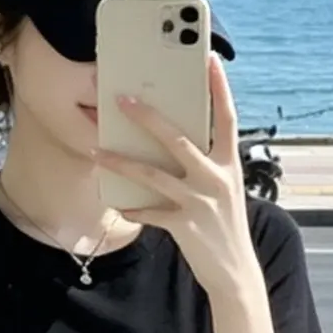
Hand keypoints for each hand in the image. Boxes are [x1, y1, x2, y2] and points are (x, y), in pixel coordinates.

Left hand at [91, 55, 261, 304]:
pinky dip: (132, 207)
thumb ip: (205, 164)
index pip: (226, 117)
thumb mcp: (224, 189)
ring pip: (153, 173)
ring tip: (96, 150)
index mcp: (229, 164)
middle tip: (123, 98)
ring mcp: (200, 202)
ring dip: (121, 161)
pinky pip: (150, 212)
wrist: (235, 272)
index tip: (211, 60)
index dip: (219, 88)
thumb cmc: (225, 225)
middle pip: (178, 139)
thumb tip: (173, 141)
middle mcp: (216, 178)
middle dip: (148, 117)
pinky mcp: (185, 225)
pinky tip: (119, 205)